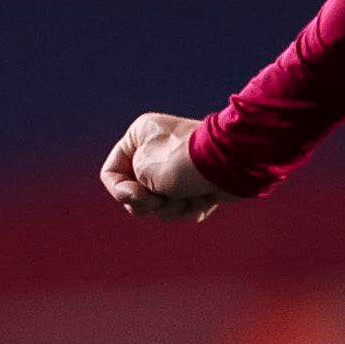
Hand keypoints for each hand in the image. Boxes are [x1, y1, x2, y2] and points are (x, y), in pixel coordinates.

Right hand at [100, 112, 240, 222]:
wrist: (233, 165)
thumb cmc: (185, 163)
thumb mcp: (144, 172)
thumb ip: (129, 188)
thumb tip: (147, 198)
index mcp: (140, 136)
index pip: (111, 172)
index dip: (121, 192)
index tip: (139, 195)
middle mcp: (156, 150)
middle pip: (135, 194)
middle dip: (152, 204)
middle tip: (166, 198)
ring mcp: (177, 168)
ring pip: (160, 205)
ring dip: (175, 208)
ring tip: (192, 195)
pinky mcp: (196, 183)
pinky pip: (182, 207)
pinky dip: (192, 208)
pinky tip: (206, 197)